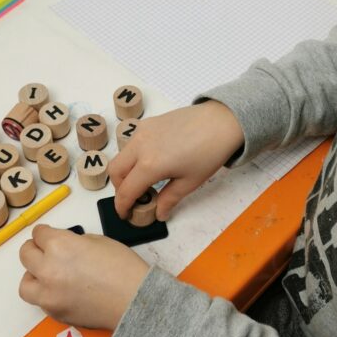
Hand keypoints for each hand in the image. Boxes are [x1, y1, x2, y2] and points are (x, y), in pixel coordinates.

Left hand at [19, 225, 149, 329]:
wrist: (134, 301)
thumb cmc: (123, 268)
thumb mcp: (98, 240)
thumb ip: (74, 242)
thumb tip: (64, 247)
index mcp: (59, 245)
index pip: (39, 234)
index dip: (46, 233)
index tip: (49, 234)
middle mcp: (48, 269)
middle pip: (26, 254)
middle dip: (35, 249)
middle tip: (45, 250)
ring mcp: (48, 294)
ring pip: (25, 283)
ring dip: (33, 275)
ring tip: (47, 274)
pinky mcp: (54, 313)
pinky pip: (40, 301)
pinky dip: (46, 294)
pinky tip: (61, 290)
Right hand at [109, 101, 243, 220]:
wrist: (221, 121)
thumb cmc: (209, 152)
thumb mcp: (189, 183)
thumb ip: (168, 199)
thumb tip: (158, 213)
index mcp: (150, 165)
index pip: (126, 191)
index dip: (123, 206)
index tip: (125, 214)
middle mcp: (140, 146)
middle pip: (115, 171)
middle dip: (120, 188)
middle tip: (134, 198)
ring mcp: (142, 131)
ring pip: (121, 155)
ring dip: (125, 171)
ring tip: (144, 181)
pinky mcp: (148, 123)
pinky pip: (132, 142)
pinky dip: (133, 156)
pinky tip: (151, 162)